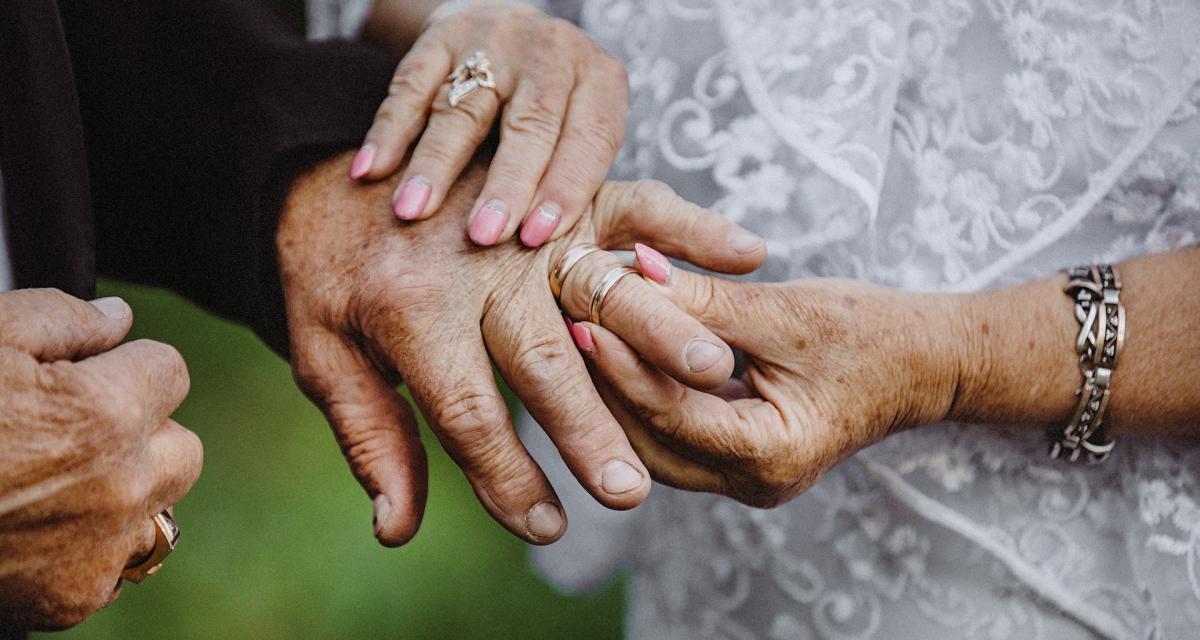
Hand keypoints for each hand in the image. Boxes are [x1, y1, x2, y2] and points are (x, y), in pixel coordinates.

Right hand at [0, 290, 201, 630]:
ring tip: (56, 480)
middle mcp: (121, 489)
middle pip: (181, 446)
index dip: (126, 365)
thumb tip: (118, 318)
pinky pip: (116, 564)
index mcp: (104, 416)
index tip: (87, 372)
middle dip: (143, 431)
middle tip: (74, 429)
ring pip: (159, 509)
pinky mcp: (70, 599)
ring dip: (127, 492)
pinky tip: (35, 528)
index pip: (170, 372)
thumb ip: (61, 318)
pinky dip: (91, 547)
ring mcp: (100, 551)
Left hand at [278, 151, 765, 545]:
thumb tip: (398, 529)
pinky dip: (693, 225)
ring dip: (661, 331)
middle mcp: (476, 266)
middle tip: (630, 493)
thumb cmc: (329, 271)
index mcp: (410, 312)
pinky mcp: (558, 185)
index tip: (547, 530)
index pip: (469, 415)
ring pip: (602, 286)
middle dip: (589, 431)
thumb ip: (370, 437)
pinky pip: (635, 202)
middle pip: (544, 361)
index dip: (508, 480)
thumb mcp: (322, 353)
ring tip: (711, 377)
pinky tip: (747, 254)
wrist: (327, 163)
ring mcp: (525, 218)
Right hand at [349, 4, 627, 246]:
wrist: (512, 38)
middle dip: (505, 183)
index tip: (535, 238)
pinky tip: (370, 171)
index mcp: (601, 82)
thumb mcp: (583, 135)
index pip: (589, 138)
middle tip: (482, 236)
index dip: (564, 187)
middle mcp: (553, 54)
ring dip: (435, 164)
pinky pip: (410, 85)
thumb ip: (582, 189)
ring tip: (412, 213)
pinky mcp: (442, 35)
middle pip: (530, 122)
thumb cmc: (556, 115)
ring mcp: (495, 40)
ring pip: (463, 106)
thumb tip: (576, 274)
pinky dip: (388, 131)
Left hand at [560, 259, 964, 506]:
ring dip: (618, 386)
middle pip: (649, 439)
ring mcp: (744, 477)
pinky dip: (646, 389)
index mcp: (772, 456)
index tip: (582, 313)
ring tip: (583, 327)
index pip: (671, 413)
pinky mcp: (737, 456)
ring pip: (653, 439)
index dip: (621, 363)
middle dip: (606, 380)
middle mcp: (754, 482)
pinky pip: (674, 428)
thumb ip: (704, 301)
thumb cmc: (871, 331)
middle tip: (567, 319)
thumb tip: (630, 272)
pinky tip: (619, 346)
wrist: (926, 361)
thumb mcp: (785, 310)